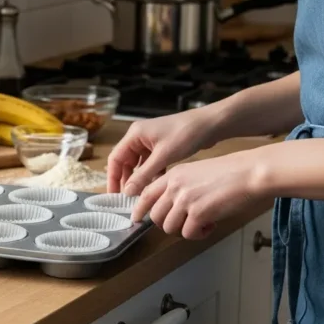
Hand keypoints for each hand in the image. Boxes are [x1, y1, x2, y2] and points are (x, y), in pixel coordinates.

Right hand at [107, 108, 221, 195]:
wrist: (211, 124)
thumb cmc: (186, 134)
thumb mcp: (163, 156)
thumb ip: (144, 175)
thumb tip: (127, 192)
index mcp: (135, 135)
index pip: (115, 159)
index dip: (113, 178)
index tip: (114, 196)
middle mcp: (139, 137)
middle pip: (125, 162)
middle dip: (126, 180)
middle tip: (127, 199)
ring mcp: (150, 142)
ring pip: (138, 165)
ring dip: (139, 179)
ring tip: (141, 196)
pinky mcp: (161, 147)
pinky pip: (150, 164)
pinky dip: (151, 175)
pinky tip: (155, 186)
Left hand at [131, 150, 266, 239]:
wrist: (250, 173)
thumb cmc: (230, 172)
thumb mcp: (197, 171)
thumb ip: (180, 186)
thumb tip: (173, 206)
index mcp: (173, 175)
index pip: (146, 194)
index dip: (139, 209)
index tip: (136, 219)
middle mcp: (174, 187)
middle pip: (155, 216)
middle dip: (168, 224)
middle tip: (185, 223)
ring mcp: (185, 200)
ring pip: (169, 227)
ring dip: (185, 230)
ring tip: (202, 223)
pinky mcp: (198, 213)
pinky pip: (188, 233)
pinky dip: (199, 234)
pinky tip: (211, 225)